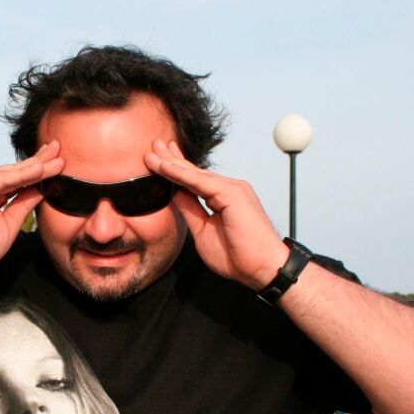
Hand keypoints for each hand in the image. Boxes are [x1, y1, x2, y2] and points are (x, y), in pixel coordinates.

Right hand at [0, 141, 63, 278]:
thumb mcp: (8, 225)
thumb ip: (23, 205)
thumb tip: (42, 189)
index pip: (22, 181)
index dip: (40, 172)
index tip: (60, 164)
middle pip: (18, 172)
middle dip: (40, 161)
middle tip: (60, 148)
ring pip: (11, 173)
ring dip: (35, 165)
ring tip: (56, 157)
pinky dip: (19, 175)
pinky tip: (37, 169)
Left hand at [145, 140, 287, 290]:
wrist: (262, 268)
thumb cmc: (237, 255)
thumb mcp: (203, 231)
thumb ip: (190, 210)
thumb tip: (173, 194)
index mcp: (222, 198)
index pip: (195, 180)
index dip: (176, 170)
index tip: (158, 160)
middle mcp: (228, 188)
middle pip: (194, 172)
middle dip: (172, 158)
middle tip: (153, 145)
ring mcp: (232, 188)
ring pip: (195, 174)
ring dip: (171, 163)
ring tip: (151, 154)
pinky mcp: (232, 193)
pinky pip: (200, 181)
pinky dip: (180, 174)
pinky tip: (164, 167)